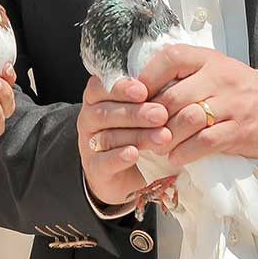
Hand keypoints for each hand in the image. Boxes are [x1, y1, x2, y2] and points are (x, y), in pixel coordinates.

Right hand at [77, 75, 170, 208]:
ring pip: (108, 136)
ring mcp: (89, 145)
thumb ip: (146, 98)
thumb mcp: (140, 110)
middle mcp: (89, 119)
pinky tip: (134, 154)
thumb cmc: (135, 132)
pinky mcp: (95, 168)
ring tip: (162, 137)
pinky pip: (103, 162)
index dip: (121, 88)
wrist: (126, 172)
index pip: (100, 88)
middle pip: (105, 113)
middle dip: (135, 113)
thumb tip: (168, 87)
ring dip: (137, 136)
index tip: (144, 91)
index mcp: (97, 99)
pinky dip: (119, 157)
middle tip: (161, 115)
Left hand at [136, 45, 257, 168]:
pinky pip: (205, 142)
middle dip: (151, 117)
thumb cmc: (240, 92)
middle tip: (139, 130)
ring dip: (165, 136)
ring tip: (156, 145)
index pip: (171, 58)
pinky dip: (185, 152)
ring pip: (187, 119)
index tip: (133, 95)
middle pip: (173, 95)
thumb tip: (141, 87)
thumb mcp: (215, 71)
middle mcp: (220, 78)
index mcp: (209, 59)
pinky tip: (175, 157)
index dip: (147, 77)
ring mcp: (231, 104)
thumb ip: (185, 75)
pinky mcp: (239, 130)